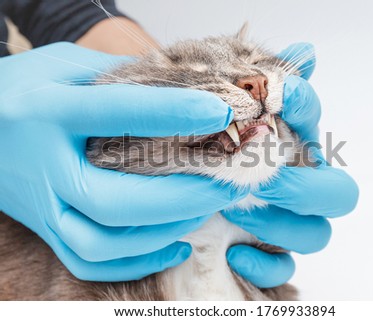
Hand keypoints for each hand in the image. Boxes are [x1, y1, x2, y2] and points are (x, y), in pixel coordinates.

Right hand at [0, 43, 246, 280]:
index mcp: (49, 112)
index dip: (177, 113)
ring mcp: (43, 205)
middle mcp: (45, 166)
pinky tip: (178, 245)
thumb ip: (117, 77)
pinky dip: (138, 262)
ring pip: (105, 241)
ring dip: (166, 229)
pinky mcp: (45, 227)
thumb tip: (178, 91)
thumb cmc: (23, 88)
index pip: (121, 113)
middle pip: (117, 199)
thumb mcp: (62, 66)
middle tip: (227, 180)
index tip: (222, 113)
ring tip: (207, 208)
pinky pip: (90, 262)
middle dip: (183, 195)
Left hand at [223, 43, 358, 287]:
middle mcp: (300, 185)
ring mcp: (288, 221)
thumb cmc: (211, 146)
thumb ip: (265, 84)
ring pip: (316, 235)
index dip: (303, 109)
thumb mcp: (228, 115)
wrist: (182, 182)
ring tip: (236, 212)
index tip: (276, 98)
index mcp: (292, 144)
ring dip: (280, 226)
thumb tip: (307, 52)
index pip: (314, 123)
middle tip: (265, 181)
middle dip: (304, 188)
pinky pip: (284, 269)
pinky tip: (234, 254)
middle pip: (340, 195)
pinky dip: (264, 265)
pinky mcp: (269, 252)